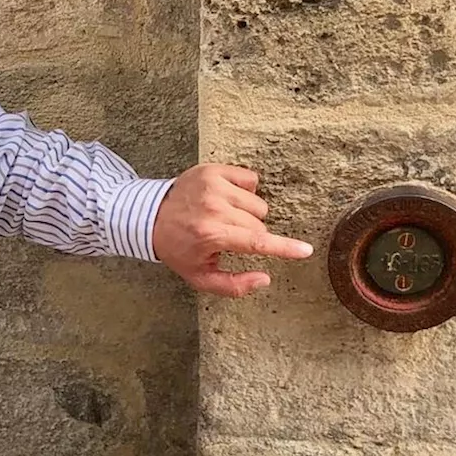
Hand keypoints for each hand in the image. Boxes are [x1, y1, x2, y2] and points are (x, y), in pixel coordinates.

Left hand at [151, 164, 312, 296]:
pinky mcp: (213, 170)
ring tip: (223, 217)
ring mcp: (214, 186)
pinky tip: (225, 199)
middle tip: (226, 236)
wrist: (150, 217)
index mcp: (212, 235)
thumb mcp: (199, 276)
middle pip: (259, 223)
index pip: (257, 242)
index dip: (284, 248)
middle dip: (249, 233)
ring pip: (257, 203)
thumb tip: (265, 279)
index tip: (305, 251)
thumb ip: (233, 286)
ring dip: (246, 213)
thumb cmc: (178, 249)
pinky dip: (243, 191)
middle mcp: (214, 208)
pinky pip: (250, 180)